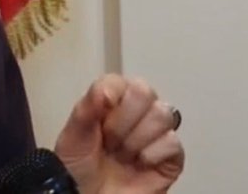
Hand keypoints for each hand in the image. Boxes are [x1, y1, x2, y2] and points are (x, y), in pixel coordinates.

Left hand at [53, 74, 183, 192]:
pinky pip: (173, 142)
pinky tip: (139, 164)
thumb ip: (87, 107)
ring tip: (123, 155)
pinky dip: (152, 154)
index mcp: (113, 100)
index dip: (110, 97)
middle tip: (110, 141)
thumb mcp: (74, 134)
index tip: (99, 117)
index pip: (120, 81)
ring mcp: (157, 133)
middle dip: (123, 120)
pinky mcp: (172, 157)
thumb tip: (107, 89)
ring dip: (136, 138)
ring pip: (163, 114)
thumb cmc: (79, 166)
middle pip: (145, 91)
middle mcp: (138, 112)